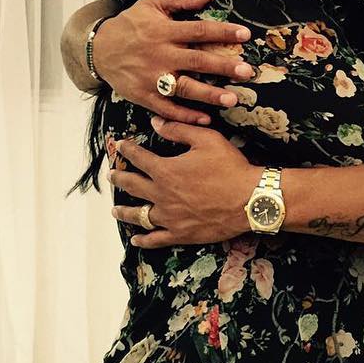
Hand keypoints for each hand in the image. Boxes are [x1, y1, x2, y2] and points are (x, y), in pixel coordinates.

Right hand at [92, 0, 255, 124]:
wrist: (99, 49)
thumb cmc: (131, 25)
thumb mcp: (151, 3)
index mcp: (164, 31)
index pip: (198, 30)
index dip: (223, 32)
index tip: (245, 35)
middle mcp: (160, 55)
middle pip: (196, 61)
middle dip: (223, 66)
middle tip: (247, 71)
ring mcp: (152, 78)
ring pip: (185, 88)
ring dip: (209, 95)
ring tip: (232, 100)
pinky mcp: (145, 96)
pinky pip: (168, 109)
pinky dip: (186, 116)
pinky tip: (206, 119)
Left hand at [108, 118, 260, 248]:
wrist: (250, 200)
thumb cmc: (231, 167)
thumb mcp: (207, 139)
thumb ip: (178, 130)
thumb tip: (155, 122)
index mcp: (166, 170)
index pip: (138, 157)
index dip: (128, 150)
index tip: (121, 145)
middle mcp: (162, 194)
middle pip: (132, 186)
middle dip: (120, 178)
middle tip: (112, 175)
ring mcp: (170, 217)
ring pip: (139, 215)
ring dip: (124, 211)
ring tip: (115, 210)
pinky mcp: (181, 234)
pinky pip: (156, 239)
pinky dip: (144, 240)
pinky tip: (137, 239)